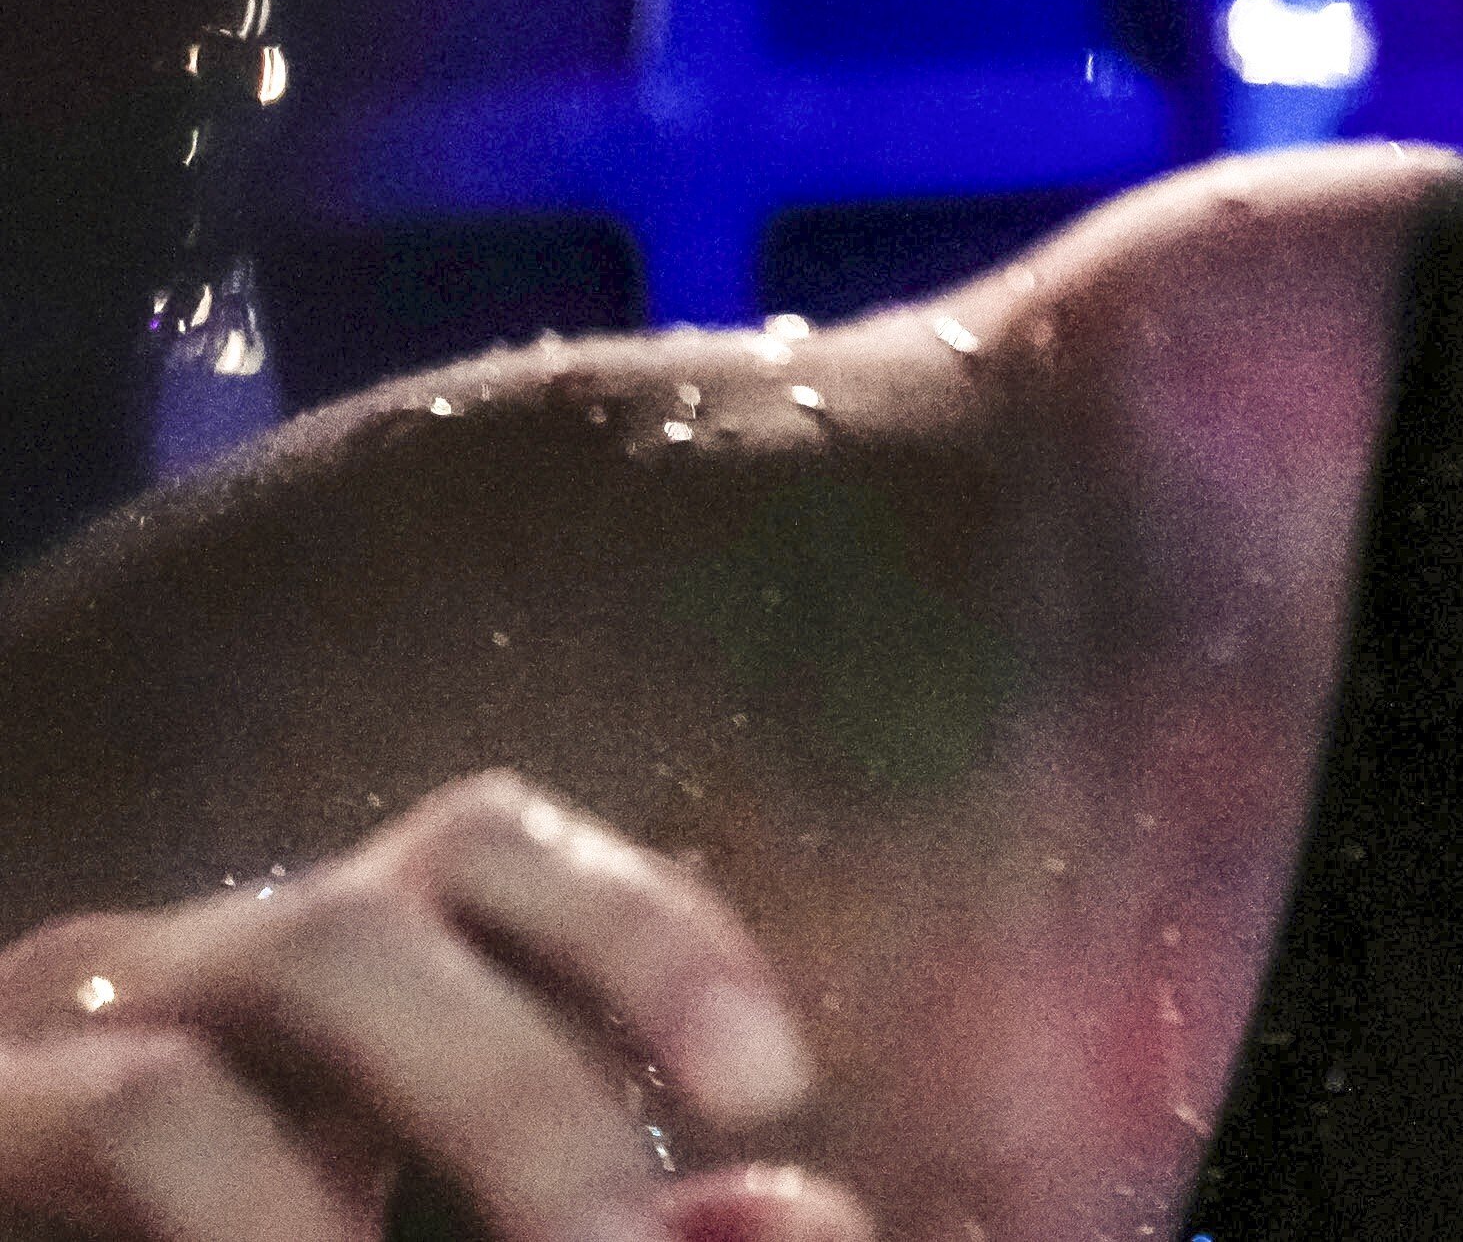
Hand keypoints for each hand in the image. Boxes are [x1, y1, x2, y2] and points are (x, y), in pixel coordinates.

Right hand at [0, 769, 867, 1241]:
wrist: (64, 1233)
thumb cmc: (262, 1229)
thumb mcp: (446, 1224)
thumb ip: (616, 1217)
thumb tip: (796, 1219)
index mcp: (321, 966)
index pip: (489, 849)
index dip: (645, 938)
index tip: (775, 1088)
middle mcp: (175, 969)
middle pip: (364, 921)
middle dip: (523, 1094)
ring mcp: (38, 1046)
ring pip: (214, 1033)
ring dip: (391, 1159)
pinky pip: (110, 1122)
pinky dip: (256, 1230)